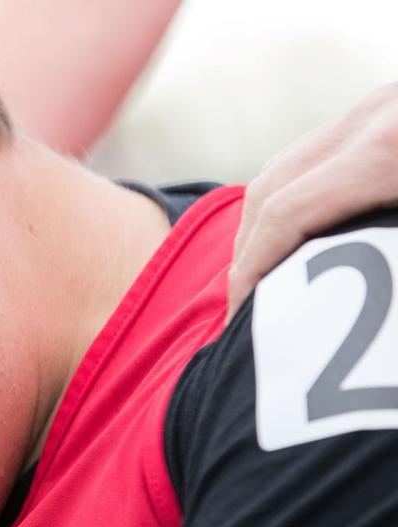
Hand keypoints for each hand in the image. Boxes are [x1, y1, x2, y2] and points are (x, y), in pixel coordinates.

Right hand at [229, 82, 397, 320]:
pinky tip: (299, 236)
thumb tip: (321, 301)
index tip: (242, 317)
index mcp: (387, 150)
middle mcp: (372, 120)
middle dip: (246, 253)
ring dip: (262, 225)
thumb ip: (384, 248)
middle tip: (244, 307)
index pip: (282, 214)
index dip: (252, 272)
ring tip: (264, 278)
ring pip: (283, 167)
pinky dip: (293, 199)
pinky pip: (314, 155)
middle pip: (269, 188)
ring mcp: (377, 109)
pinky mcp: (385, 111)